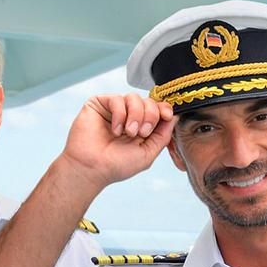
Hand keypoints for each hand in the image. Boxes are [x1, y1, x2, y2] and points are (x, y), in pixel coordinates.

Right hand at [60, 94, 174, 187]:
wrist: (91, 168)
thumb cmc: (116, 165)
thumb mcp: (147, 154)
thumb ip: (163, 136)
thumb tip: (174, 116)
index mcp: (141, 127)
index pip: (158, 109)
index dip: (165, 108)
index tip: (166, 115)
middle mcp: (129, 116)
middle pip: (149, 101)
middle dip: (150, 115)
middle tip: (141, 133)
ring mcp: (114, 109)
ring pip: (133, 97)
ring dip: (135, 115)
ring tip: (128, 133)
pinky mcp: (99, 104)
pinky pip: (116, 99)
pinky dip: (119, 114)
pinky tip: (115, 130)